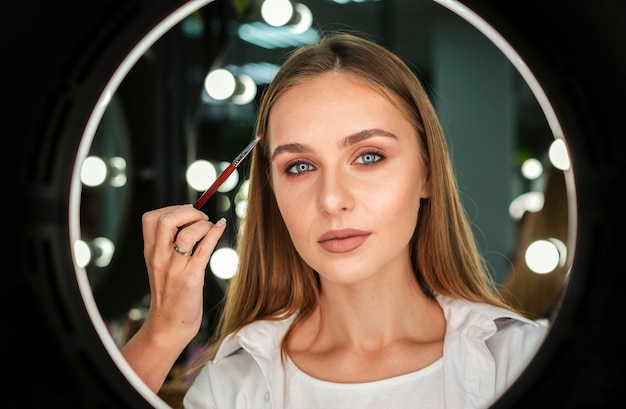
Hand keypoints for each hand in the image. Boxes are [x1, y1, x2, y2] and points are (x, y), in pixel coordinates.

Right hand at [122, 204, 225, 391]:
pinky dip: (214, 234)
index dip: (171, 208)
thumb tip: (191, 218)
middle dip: (187, 212)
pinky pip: (203, 251)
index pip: (151, 218)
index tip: (187, 214)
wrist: (169, 324)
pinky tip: (221, 226)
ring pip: (185, 235)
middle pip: (165, 221)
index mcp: (151, 252)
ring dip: (202, 224)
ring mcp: (174, 269)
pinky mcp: (190, 280)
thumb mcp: (161, 264)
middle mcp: (159, 258)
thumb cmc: (170, 291)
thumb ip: (169, 243)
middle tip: (200, 218)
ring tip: (210, 226)